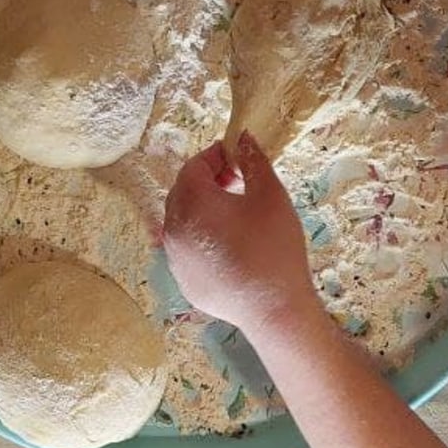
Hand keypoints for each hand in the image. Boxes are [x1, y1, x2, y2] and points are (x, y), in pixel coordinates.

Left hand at [163, 131, 316, 330]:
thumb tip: (243, 138)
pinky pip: (187, 250)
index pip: (193, 167)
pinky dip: (202, 240)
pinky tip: (231, 248)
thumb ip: (253, 161)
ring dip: (203, 211)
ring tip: (236, 216)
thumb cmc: (274, 248)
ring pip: (182, 222)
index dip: (214, 157)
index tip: (237, 160)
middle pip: (182, 193)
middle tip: (237, 185)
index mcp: (191, 203)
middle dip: (207, 182)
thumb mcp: (270, 196)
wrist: (273, 309)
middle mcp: (173, 229)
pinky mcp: (184, 281)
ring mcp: (175, 259)